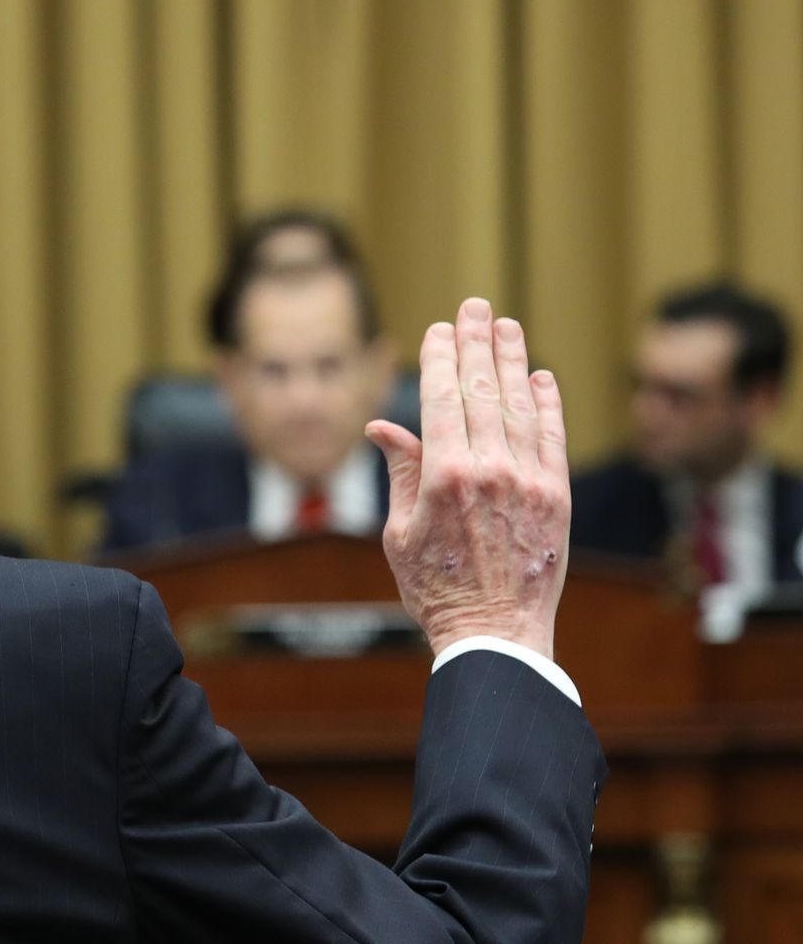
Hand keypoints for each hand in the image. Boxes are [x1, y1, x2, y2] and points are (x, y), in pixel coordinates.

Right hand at [366, 298, 569, 659]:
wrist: (496, 636)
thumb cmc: (436, 590)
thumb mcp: (400, 532)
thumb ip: (401, 472)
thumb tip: (384, 425)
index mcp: (444, 477)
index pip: (441, 399)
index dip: (439, 359)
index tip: (438, 329)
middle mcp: (491, 470)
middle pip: (483, 390)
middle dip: (477, 343)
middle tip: (474, 306)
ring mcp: (530, 481)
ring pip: (521, 405)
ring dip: (513, 360)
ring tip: (506, 325)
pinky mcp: (558, 497)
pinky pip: (552, 438)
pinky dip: (547, 403)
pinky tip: (540, 376)